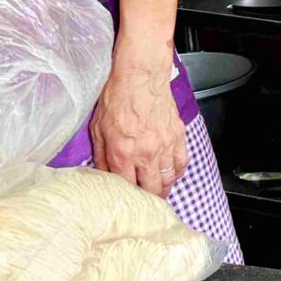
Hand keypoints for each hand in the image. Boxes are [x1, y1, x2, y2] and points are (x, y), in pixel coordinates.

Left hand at [87, 49, 188, 197]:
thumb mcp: (98, 129)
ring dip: (164, 188)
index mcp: (123, 153)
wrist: (140, 78)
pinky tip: (171, 173)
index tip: (126, 200)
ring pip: (169, 178)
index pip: (128, 187)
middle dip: (149, 199)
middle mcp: (146, 153)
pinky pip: (182, 162)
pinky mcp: (178, 136)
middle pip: (152, 188)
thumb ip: (102, 156)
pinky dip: (178, 171)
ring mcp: (165, 145)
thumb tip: (104, 173)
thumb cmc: (117, 98)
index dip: (127, 196)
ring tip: (158, 191)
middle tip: (145, 202)